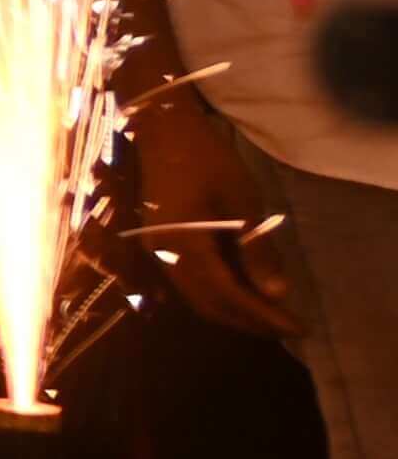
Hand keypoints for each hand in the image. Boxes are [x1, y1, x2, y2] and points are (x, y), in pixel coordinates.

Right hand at [128, 72, 297, 337]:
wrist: (162, 130)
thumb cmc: (205, 159)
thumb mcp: (241, 202)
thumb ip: (256, 250)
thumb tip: (277, 294)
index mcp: (186, 246)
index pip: (229, 296)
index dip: (264, 316)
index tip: (299, 328)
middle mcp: (166, 256)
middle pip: (209, 304)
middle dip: (250, 320)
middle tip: (287, 327)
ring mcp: (159, 250)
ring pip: (198, 296)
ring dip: (234, 309)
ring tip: (270, 312)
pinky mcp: (160, 242)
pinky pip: (190, 281)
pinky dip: (219, 292)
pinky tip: (243, 288)